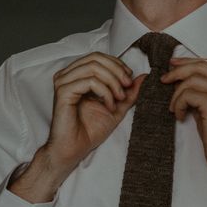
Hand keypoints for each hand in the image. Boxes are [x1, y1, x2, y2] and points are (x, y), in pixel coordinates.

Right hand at [10, 53, 144, 202]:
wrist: (74, 150)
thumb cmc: (89, 130)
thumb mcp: (116, 108)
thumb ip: (128, 92)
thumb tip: (143, 76)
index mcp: (76, 75)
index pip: (98, 57)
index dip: (117, 65)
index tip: (130, 81)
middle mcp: (67, 75)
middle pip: (96, 58)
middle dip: (117, 71)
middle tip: (128, 87)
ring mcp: (63, 82)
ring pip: (93, 67)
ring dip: (113, 82)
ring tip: (119, 99)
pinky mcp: (63, 92)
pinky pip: (89, 81)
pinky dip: (105, 92)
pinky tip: (109, 106)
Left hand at [162, 57, 206, 206]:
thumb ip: (205, 88)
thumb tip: (181, 75)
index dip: (189, 62)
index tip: (173, 65)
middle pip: (201, 66)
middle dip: (178, 71)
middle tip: (165, 80)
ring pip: (192, 79)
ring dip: (177, 94)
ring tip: (175, 108)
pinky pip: (187, 94)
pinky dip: (178, 104)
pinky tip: (179, 116)